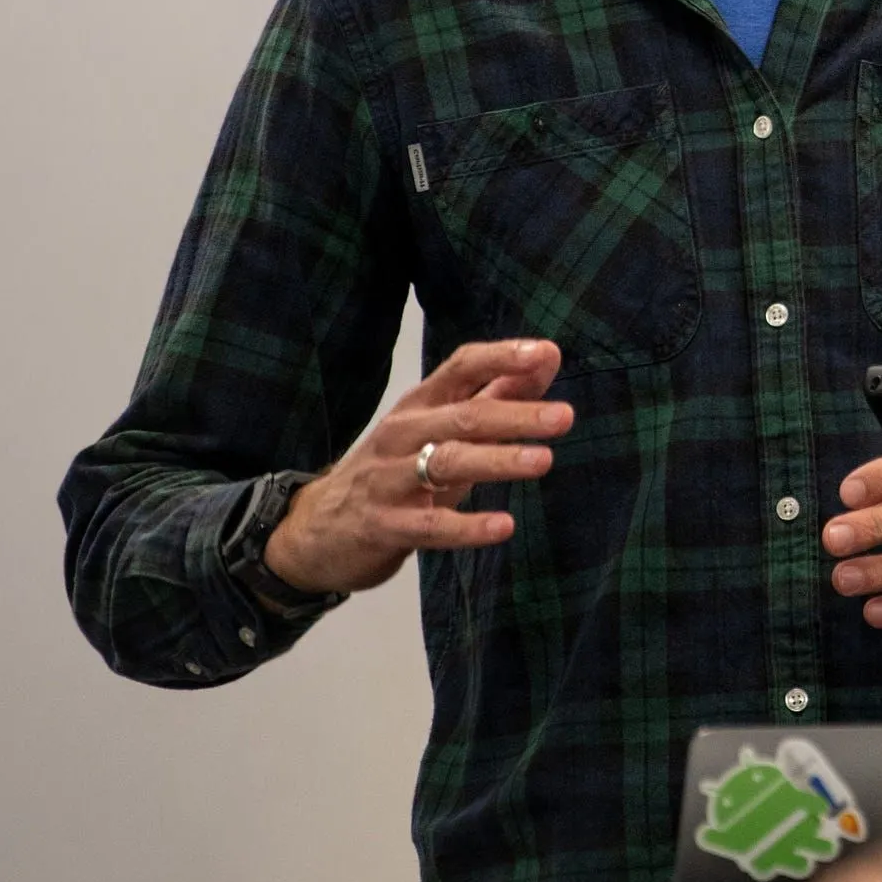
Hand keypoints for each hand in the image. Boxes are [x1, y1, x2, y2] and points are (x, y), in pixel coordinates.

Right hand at [264, 338, 566, 595]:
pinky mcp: (385, 525)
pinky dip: (468, 527)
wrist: (317, 528)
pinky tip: (502, 526)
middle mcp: (403, 432)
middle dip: (517, 414)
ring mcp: (389, 478)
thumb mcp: (441, 427)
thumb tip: (548, 357)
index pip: (462, 365)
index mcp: (420, 403)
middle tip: (564, 417)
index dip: (503, 357)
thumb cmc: (396, 469)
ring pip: (448, 463)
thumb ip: (495, 393)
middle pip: (465, 416)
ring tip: (543, 461)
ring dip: (498, 460)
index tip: (545, 353)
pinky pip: (431, 525)